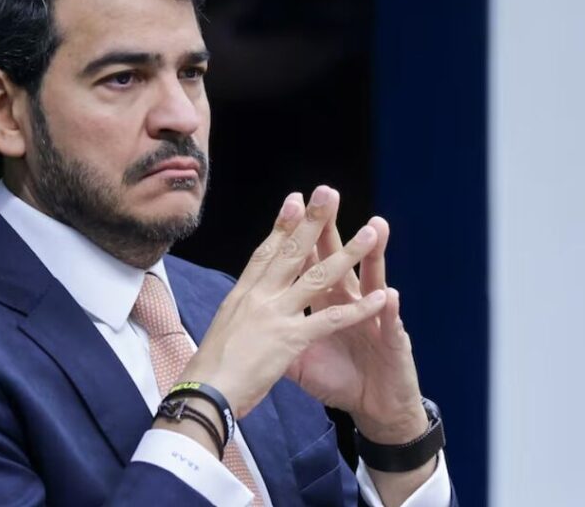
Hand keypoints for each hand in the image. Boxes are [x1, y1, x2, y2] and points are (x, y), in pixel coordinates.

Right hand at [179, 186, 388, 418]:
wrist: (205, 392)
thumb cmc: (210, 367)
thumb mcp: (224, 327)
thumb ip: (242, 310)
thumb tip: (246, 299)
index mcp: (243, 294)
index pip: (266, 252)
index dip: (282, 224)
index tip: (295, 199)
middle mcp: (260, 297)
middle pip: (291, 251)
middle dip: (312, 220)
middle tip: (328, 192)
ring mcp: (276, 315)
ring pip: (318, 277)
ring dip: (348, 254)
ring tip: (370, 232)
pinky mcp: (291, 339)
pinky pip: (331, 320)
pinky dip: (358, 310)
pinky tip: (380, 298)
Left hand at [286, 189, 428, 443]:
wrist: (374, 406)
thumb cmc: (340, 378)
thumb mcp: (300, 358)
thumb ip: (280, 334)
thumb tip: (250, 322)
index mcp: (325, 301)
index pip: (310, 262)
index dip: (299, 236)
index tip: (290, 205)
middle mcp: (350, 301)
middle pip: (338, 259)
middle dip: (332, 229)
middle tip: (328, 194)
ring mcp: (374, 318)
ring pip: (373, 280)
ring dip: (373, 256)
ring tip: (375, 228)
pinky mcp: (392, 342)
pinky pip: (389, 325)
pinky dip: (388, 311)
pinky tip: (388, 294)